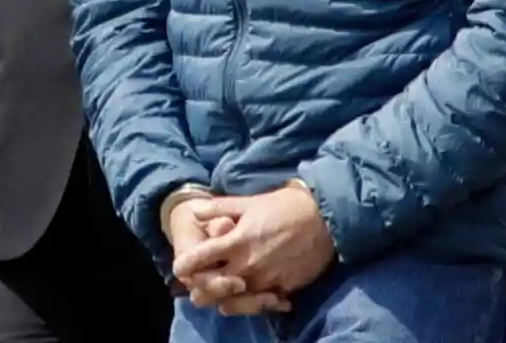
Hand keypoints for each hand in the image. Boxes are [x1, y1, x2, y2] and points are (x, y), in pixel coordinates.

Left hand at [172, 186, 335, 302]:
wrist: (324, 218)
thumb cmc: (284, 205)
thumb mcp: (250, 202)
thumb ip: (220, 208)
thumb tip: (195, 211)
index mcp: (236, 241)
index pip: (199, 260)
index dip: (186, 265)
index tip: (182, 266)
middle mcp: (247, 266)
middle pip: (211, 289)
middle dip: (202, 287)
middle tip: (201, 281)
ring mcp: (264, 281)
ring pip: (233, 302)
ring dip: (225, 297)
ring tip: (225, 287)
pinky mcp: (281, 290)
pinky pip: (259, 304)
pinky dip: (252, 300)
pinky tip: (251, 291)